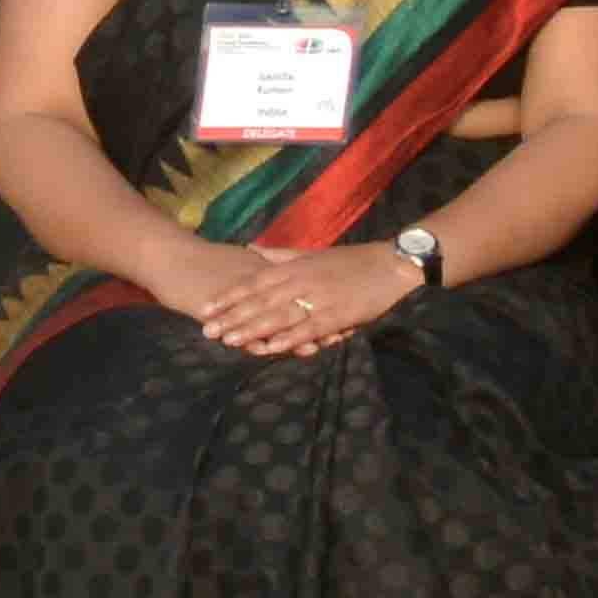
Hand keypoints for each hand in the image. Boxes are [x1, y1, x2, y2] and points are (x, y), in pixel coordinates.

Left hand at [176, 241, 419, 360]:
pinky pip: (308, 328)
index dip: (229, 296)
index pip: (254, 282)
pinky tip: (271, 348)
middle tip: (208, 331)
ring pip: (280, 316)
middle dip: (233, 317)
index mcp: (296, 267)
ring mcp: (319, 299)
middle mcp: (302, 281)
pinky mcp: (337, 315)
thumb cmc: (351, 260)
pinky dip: (289, 339)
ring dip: (253, 329)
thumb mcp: (313, 253)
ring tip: (230, 341)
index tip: (205, 309)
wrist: (391, 264)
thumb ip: (280, 255)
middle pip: (261, 301)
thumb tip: (250, 250)